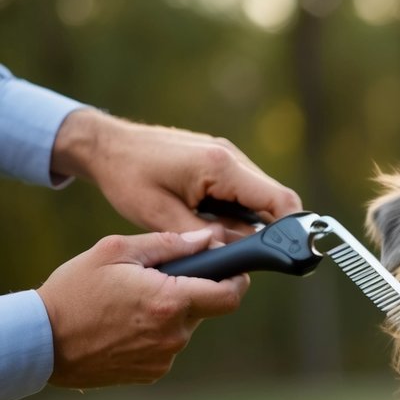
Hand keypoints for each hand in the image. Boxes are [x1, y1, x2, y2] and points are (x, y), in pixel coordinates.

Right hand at [35, 229, 249, 388]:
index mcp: (170, 301)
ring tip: (134, 303)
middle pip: (207, 308)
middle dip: (195, 291)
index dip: (237, 280)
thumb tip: (206, 238)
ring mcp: (164, 357)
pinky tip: (127, 324)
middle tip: (161, 280)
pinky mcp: (152, 372)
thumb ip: (167, 244)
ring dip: (172, 312)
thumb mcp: (114, 251)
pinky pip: (168, 346)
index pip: (230, 295)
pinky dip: (157, 333)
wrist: (42, 341)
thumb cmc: (73, 292)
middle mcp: (174, 334)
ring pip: (186, 327)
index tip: (233, 270)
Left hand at [50, 108, 301, 234]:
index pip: (279, 200)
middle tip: (244, 253)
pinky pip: (245, 189)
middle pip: (275, 199)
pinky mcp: (222, 159)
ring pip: (261, 196)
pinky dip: (239, 210)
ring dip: (250, 220)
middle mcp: (232, 157)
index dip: (292, 229)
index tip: (288, 253)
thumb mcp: (160, 216)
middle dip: (269, 230)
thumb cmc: (128, 177)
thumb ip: (204, 237)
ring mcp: (229, 155)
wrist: (106, 145)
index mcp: (220, 167)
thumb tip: (238, 254)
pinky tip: (212, 218)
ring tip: (216, 234)